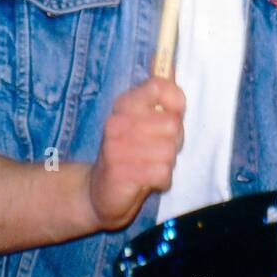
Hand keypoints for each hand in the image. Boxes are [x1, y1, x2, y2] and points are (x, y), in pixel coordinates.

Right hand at [87, 76, 185, 229]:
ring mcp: (116, 148)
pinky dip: (161, 180)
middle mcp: (117, 122)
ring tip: (151, 164)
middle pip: (172, 123)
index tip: (173, 115)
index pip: (157, 86)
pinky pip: (162, 173)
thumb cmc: (131, 153)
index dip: (175, 102)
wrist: (98, 190)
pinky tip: (148, 178)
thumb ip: (163, 107)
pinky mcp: (120, 173)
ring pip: (168, 151)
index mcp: (125, 104)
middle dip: (174, 141)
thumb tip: (178, 89)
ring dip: (167, 162)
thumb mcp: (144, 123)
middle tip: (158, 149)